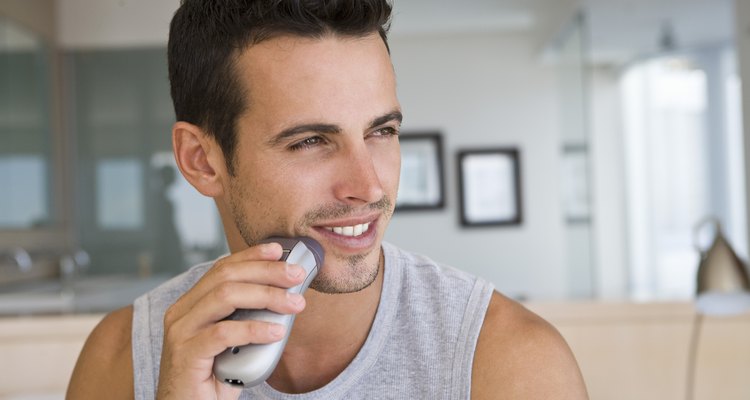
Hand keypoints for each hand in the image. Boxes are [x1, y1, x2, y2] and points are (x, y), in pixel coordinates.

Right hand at [156, 242, 306, 398]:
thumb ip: (249, 318)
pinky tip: (276, 332)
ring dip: (266, 296)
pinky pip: (223, 333)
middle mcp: (181, 312)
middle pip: (226, 277)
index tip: (278, 250)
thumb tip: (287, 298)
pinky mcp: (186, 354)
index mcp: (191, 304)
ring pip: (225, 297)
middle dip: (265, 271)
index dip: (251, 256)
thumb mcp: (234, 341)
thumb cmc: (213, 377)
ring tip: (294, 304)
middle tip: (296, 276)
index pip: (221, 268)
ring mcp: (181, 332)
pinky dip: (254, 329)